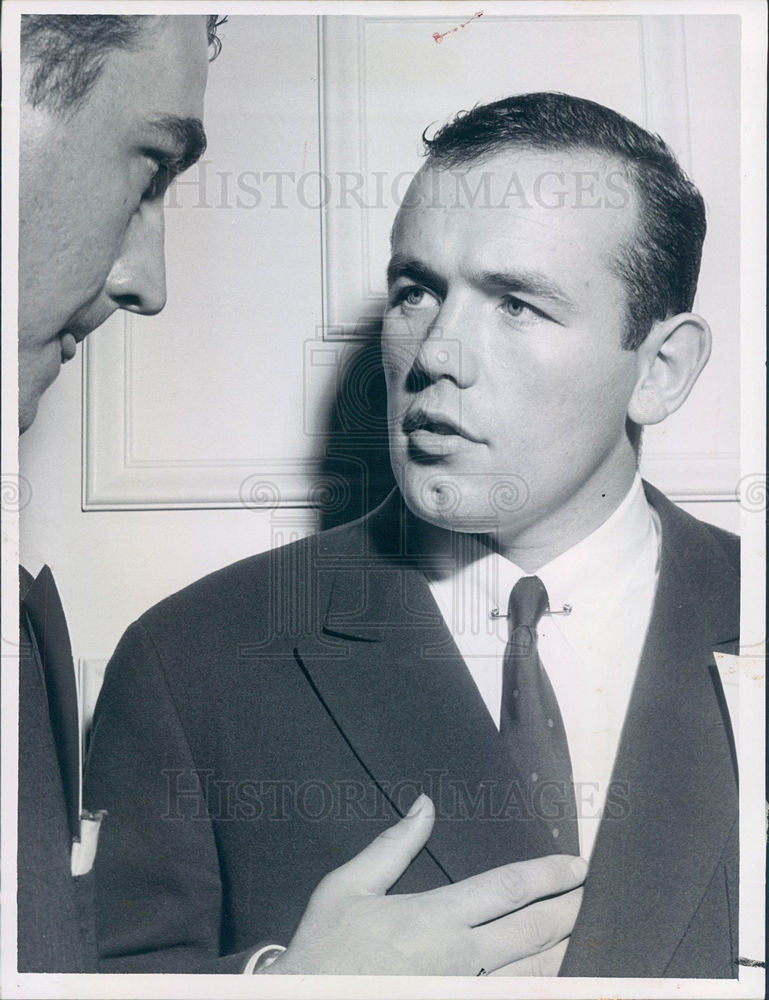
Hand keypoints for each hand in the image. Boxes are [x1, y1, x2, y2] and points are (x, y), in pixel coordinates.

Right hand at [263, 794, 585, 974]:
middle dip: (568, 911)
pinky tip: (550, 974)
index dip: (548, 875)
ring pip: (533, 975)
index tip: (576, 865)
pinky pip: (512, 998)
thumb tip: (424, 805)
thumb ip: (394, 845)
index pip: (507, 889)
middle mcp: (460, 958)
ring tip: (584, 933)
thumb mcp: (348, 886)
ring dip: (563, 952)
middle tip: (591, 896)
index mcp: (435, 917)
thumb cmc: (326, 947)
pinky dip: (538, 985)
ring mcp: (463, 992)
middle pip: (533, 932)